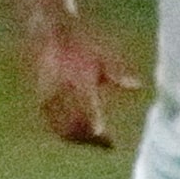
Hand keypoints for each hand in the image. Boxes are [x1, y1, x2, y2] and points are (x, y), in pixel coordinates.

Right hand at [33, 26, 141, 147]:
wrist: (48, 33)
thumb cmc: (81, 43)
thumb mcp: (102, 53)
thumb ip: (117, 72)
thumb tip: (137, 85)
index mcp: (80, 80)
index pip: (89, 111)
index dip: (96, 129)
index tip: (107, 140)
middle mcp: (62, 92)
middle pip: (74, 126)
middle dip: (90, 140)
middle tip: (107, 145)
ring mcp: (49, 98)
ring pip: (62, 129)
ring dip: (79, 139)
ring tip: (95, 142)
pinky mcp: (42, 102)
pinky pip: (54, 125)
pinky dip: (67, 134)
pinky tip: (79, 136)